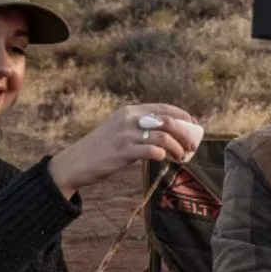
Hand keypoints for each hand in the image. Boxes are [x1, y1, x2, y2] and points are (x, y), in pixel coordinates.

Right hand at [48, 103, 197, 196]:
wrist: (75, 163)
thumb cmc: (102, 148)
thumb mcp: (120, 128)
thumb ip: (141, 126)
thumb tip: (171, 132)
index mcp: (130, 111)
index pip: (165, 108)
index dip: (184, 116)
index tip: (195, 126)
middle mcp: (129, 119)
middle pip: (168, 122)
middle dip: (185, 134)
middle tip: (192, 146)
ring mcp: (125, 135)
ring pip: (163, 138)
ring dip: (177, 148)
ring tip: (181, 156)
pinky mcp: (122, 152)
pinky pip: (152, 151)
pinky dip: (163, 155)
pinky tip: (164, 159)